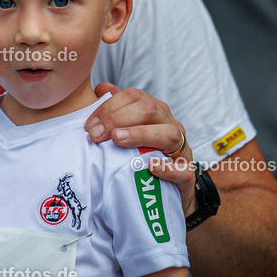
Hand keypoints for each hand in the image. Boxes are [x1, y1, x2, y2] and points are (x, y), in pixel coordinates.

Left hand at [88, 83, 196, 214]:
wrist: (167, 189)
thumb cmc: (143, 155)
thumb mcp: (129, 130)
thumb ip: (115, 109)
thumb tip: (101, 88)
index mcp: (155, 112)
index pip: (134, 96)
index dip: (110, 106)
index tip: (90, 124)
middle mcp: (169, 125)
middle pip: (149, 110)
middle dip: (119, 119)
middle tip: (96, 134)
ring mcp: (181, 149)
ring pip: (168, 134)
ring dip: (141, 135)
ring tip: (118, 140)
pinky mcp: (186, 174)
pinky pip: (182, 170)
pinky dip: (167, 168)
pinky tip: (151, 167)